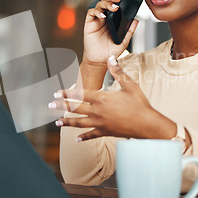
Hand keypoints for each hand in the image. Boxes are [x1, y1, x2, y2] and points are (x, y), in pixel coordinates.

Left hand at [50, 56, 174, 140]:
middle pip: (75, 108)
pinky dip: (83, 137)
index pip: (79, 94)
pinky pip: (91, 135)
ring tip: (57, 122)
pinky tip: (76, 139)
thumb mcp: (129, 85)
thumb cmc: (139, 104)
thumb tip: (110, 58)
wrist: (147, 124)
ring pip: (79, 123)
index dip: (67, 93)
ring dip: (67, 122)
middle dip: (61, 106)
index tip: (56, 92)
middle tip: (50, 105)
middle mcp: (97, 111)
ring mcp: (100, 123)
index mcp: (101, 98)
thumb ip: (117, 71)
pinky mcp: (105, 132)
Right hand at [83, 0, 137, 65]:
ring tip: (113, 8)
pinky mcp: (89, 23)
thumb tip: (136, 20)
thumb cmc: (110, 51)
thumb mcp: (123, 41)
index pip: (114, 5)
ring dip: (106, 4)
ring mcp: (96, 20)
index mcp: (112, 20)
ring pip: (99, 5)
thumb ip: (129, 31)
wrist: (100, 61)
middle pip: (106, 2)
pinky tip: (103, 15)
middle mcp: (104, 18)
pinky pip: (91, 13)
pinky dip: (97, 12)